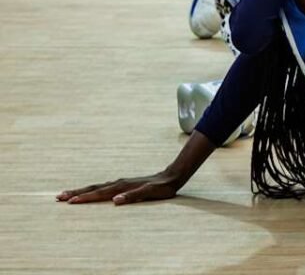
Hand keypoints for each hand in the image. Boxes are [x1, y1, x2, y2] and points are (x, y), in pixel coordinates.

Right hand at [57, 171, 181, 205]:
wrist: (171, 176)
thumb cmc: (161, 188)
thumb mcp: (150, 193)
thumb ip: (133, 196)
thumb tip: (116, 200)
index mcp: (121, 186)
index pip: (99, 193)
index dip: (85, 198)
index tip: (70, 201)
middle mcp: (118, 183)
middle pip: (93, 188)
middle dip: (76, 193)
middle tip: (59, 197)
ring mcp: (120, 182)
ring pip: (97, 187)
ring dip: (82, 191)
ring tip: (68, 195)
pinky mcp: (123, 184)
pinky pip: (103, 188)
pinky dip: (93, 191)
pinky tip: (90, 193)